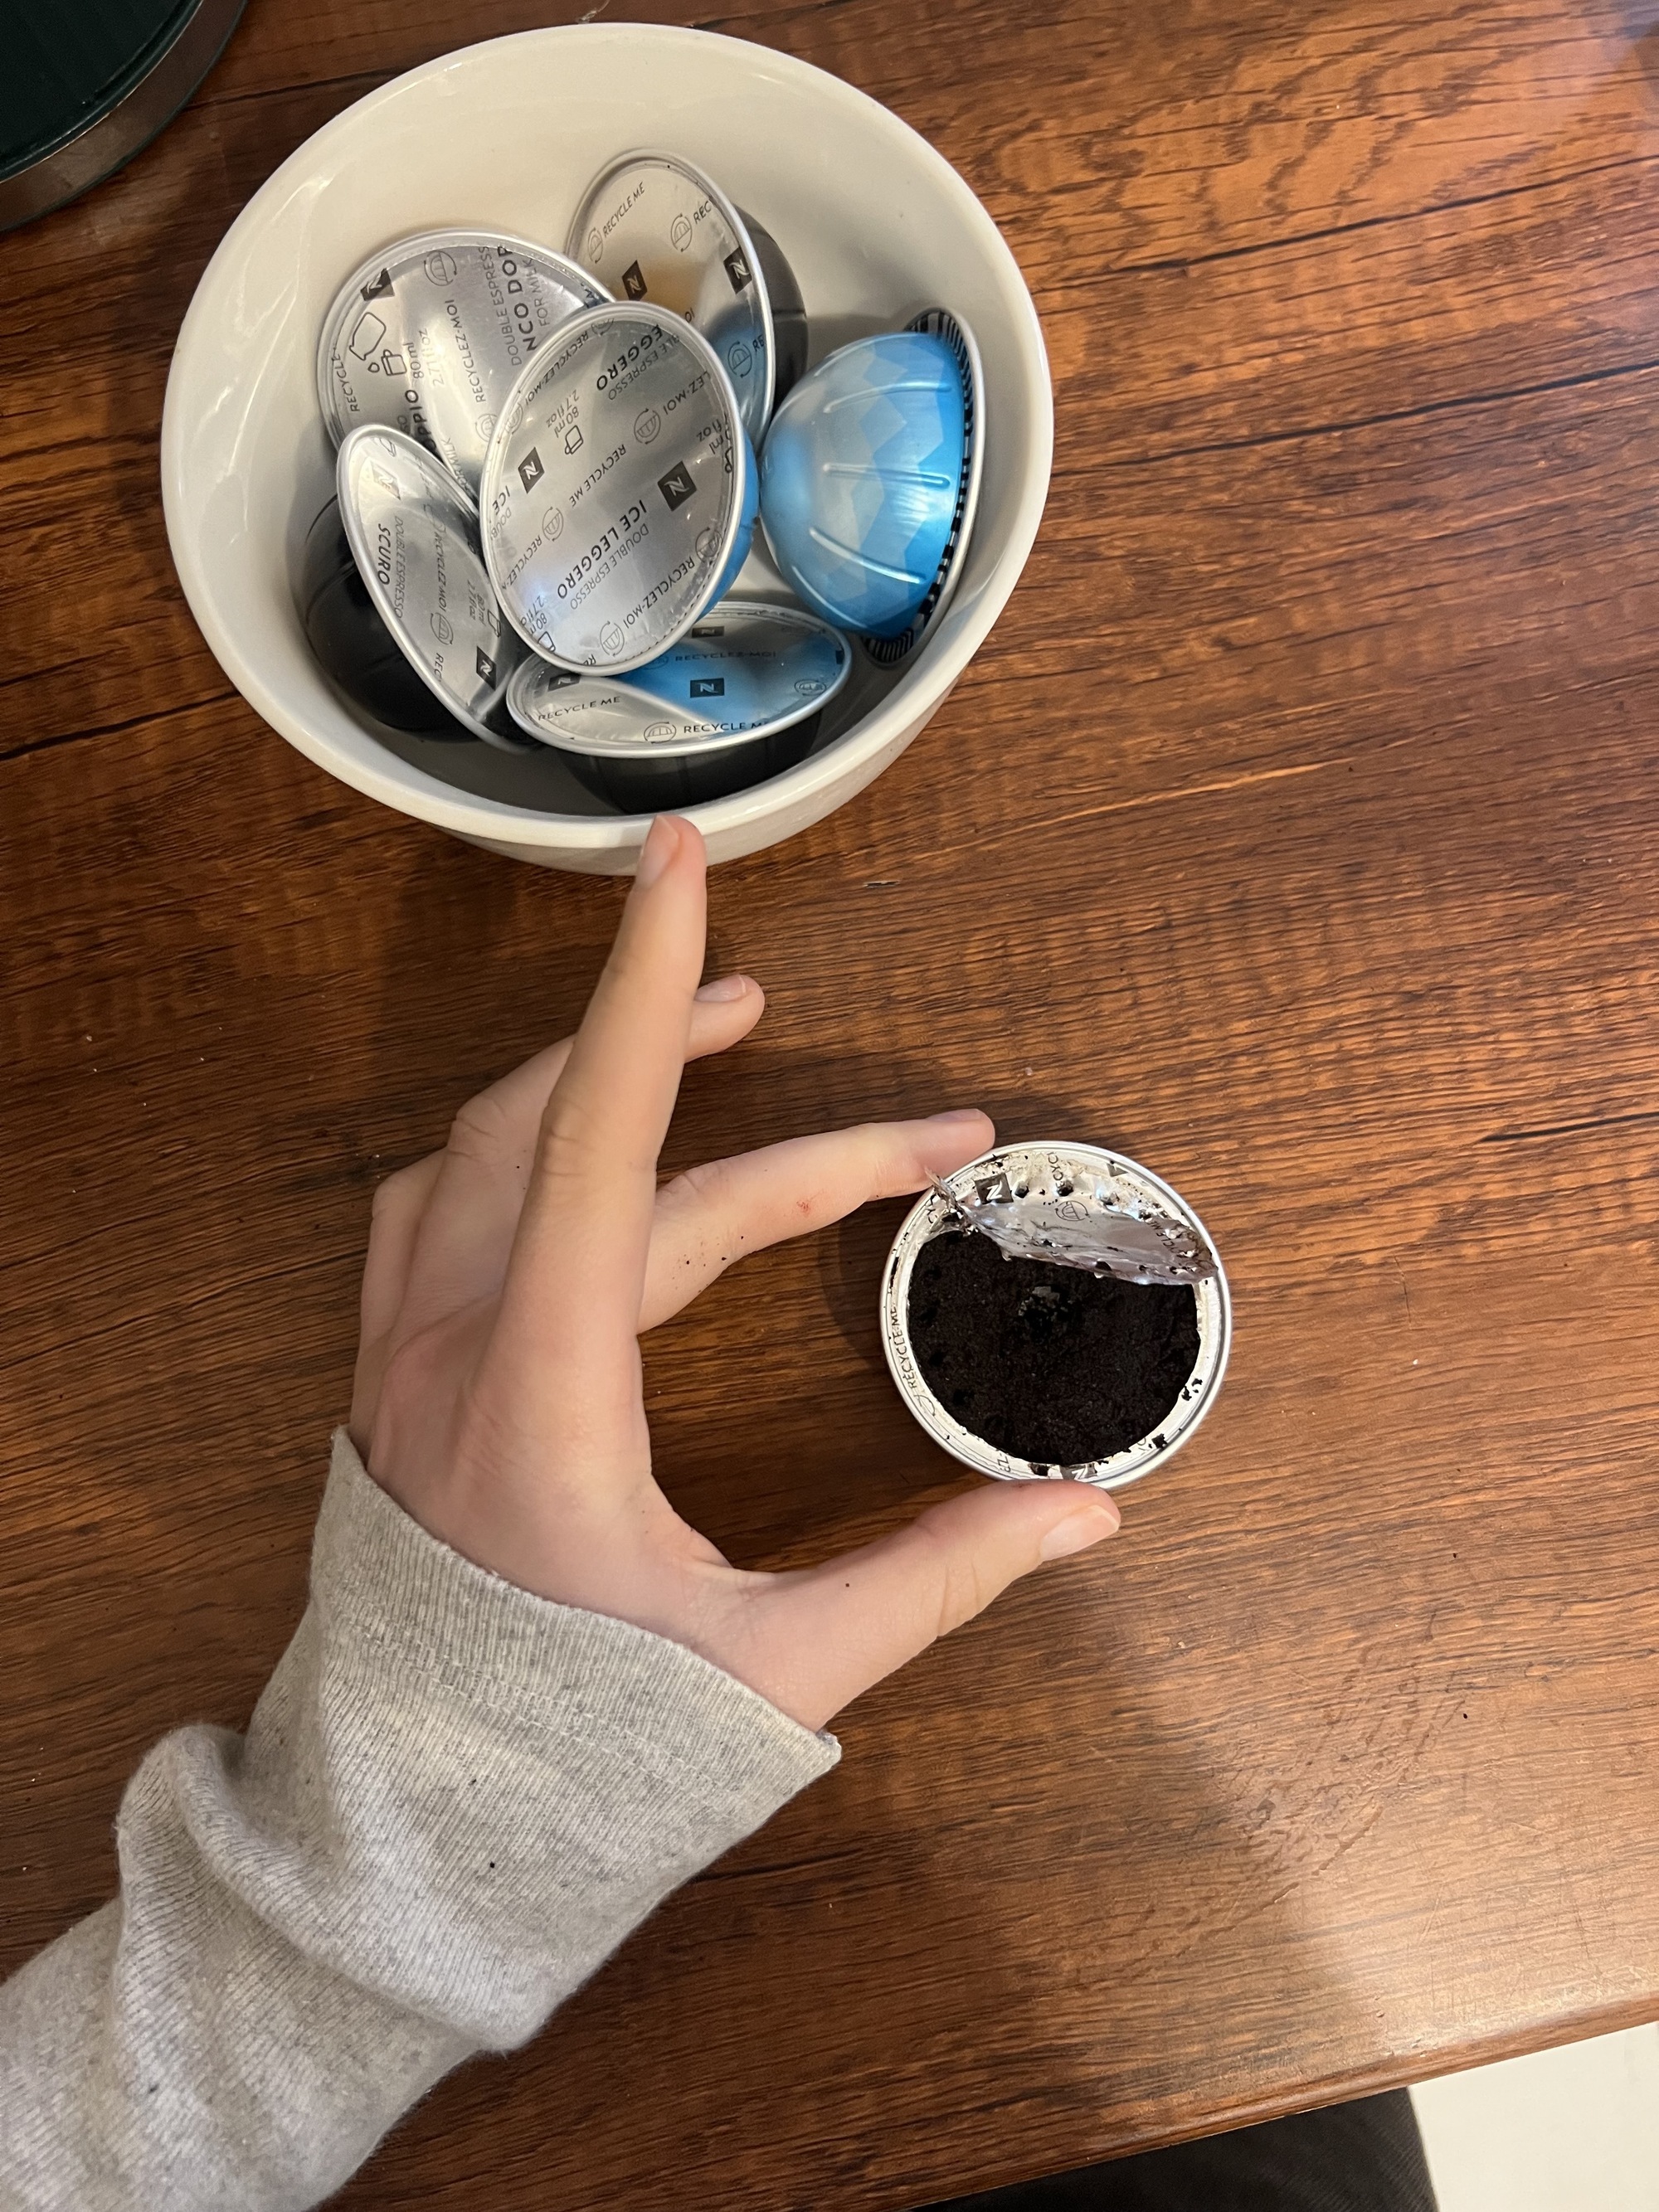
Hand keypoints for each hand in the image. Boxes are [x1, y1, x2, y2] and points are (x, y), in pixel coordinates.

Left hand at [351, 816, 1119, 1730]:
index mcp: (542, 1391)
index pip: (600, 1134)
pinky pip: (432, 1202)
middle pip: (598, 1143)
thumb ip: (932, 1581)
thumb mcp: (772, 1676)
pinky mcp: (389, 1377)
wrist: (397, 1839)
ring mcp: (402, 1354)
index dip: (649, 983)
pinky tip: (575, 1149)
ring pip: (489, 1145)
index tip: (681, 857)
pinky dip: (516, 1139)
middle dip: (753, 1102)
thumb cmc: (574, 1762)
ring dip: (602, 1076)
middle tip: (910, 1127)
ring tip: (720, 1040)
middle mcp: (455, 1342)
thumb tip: (1085, 1515)